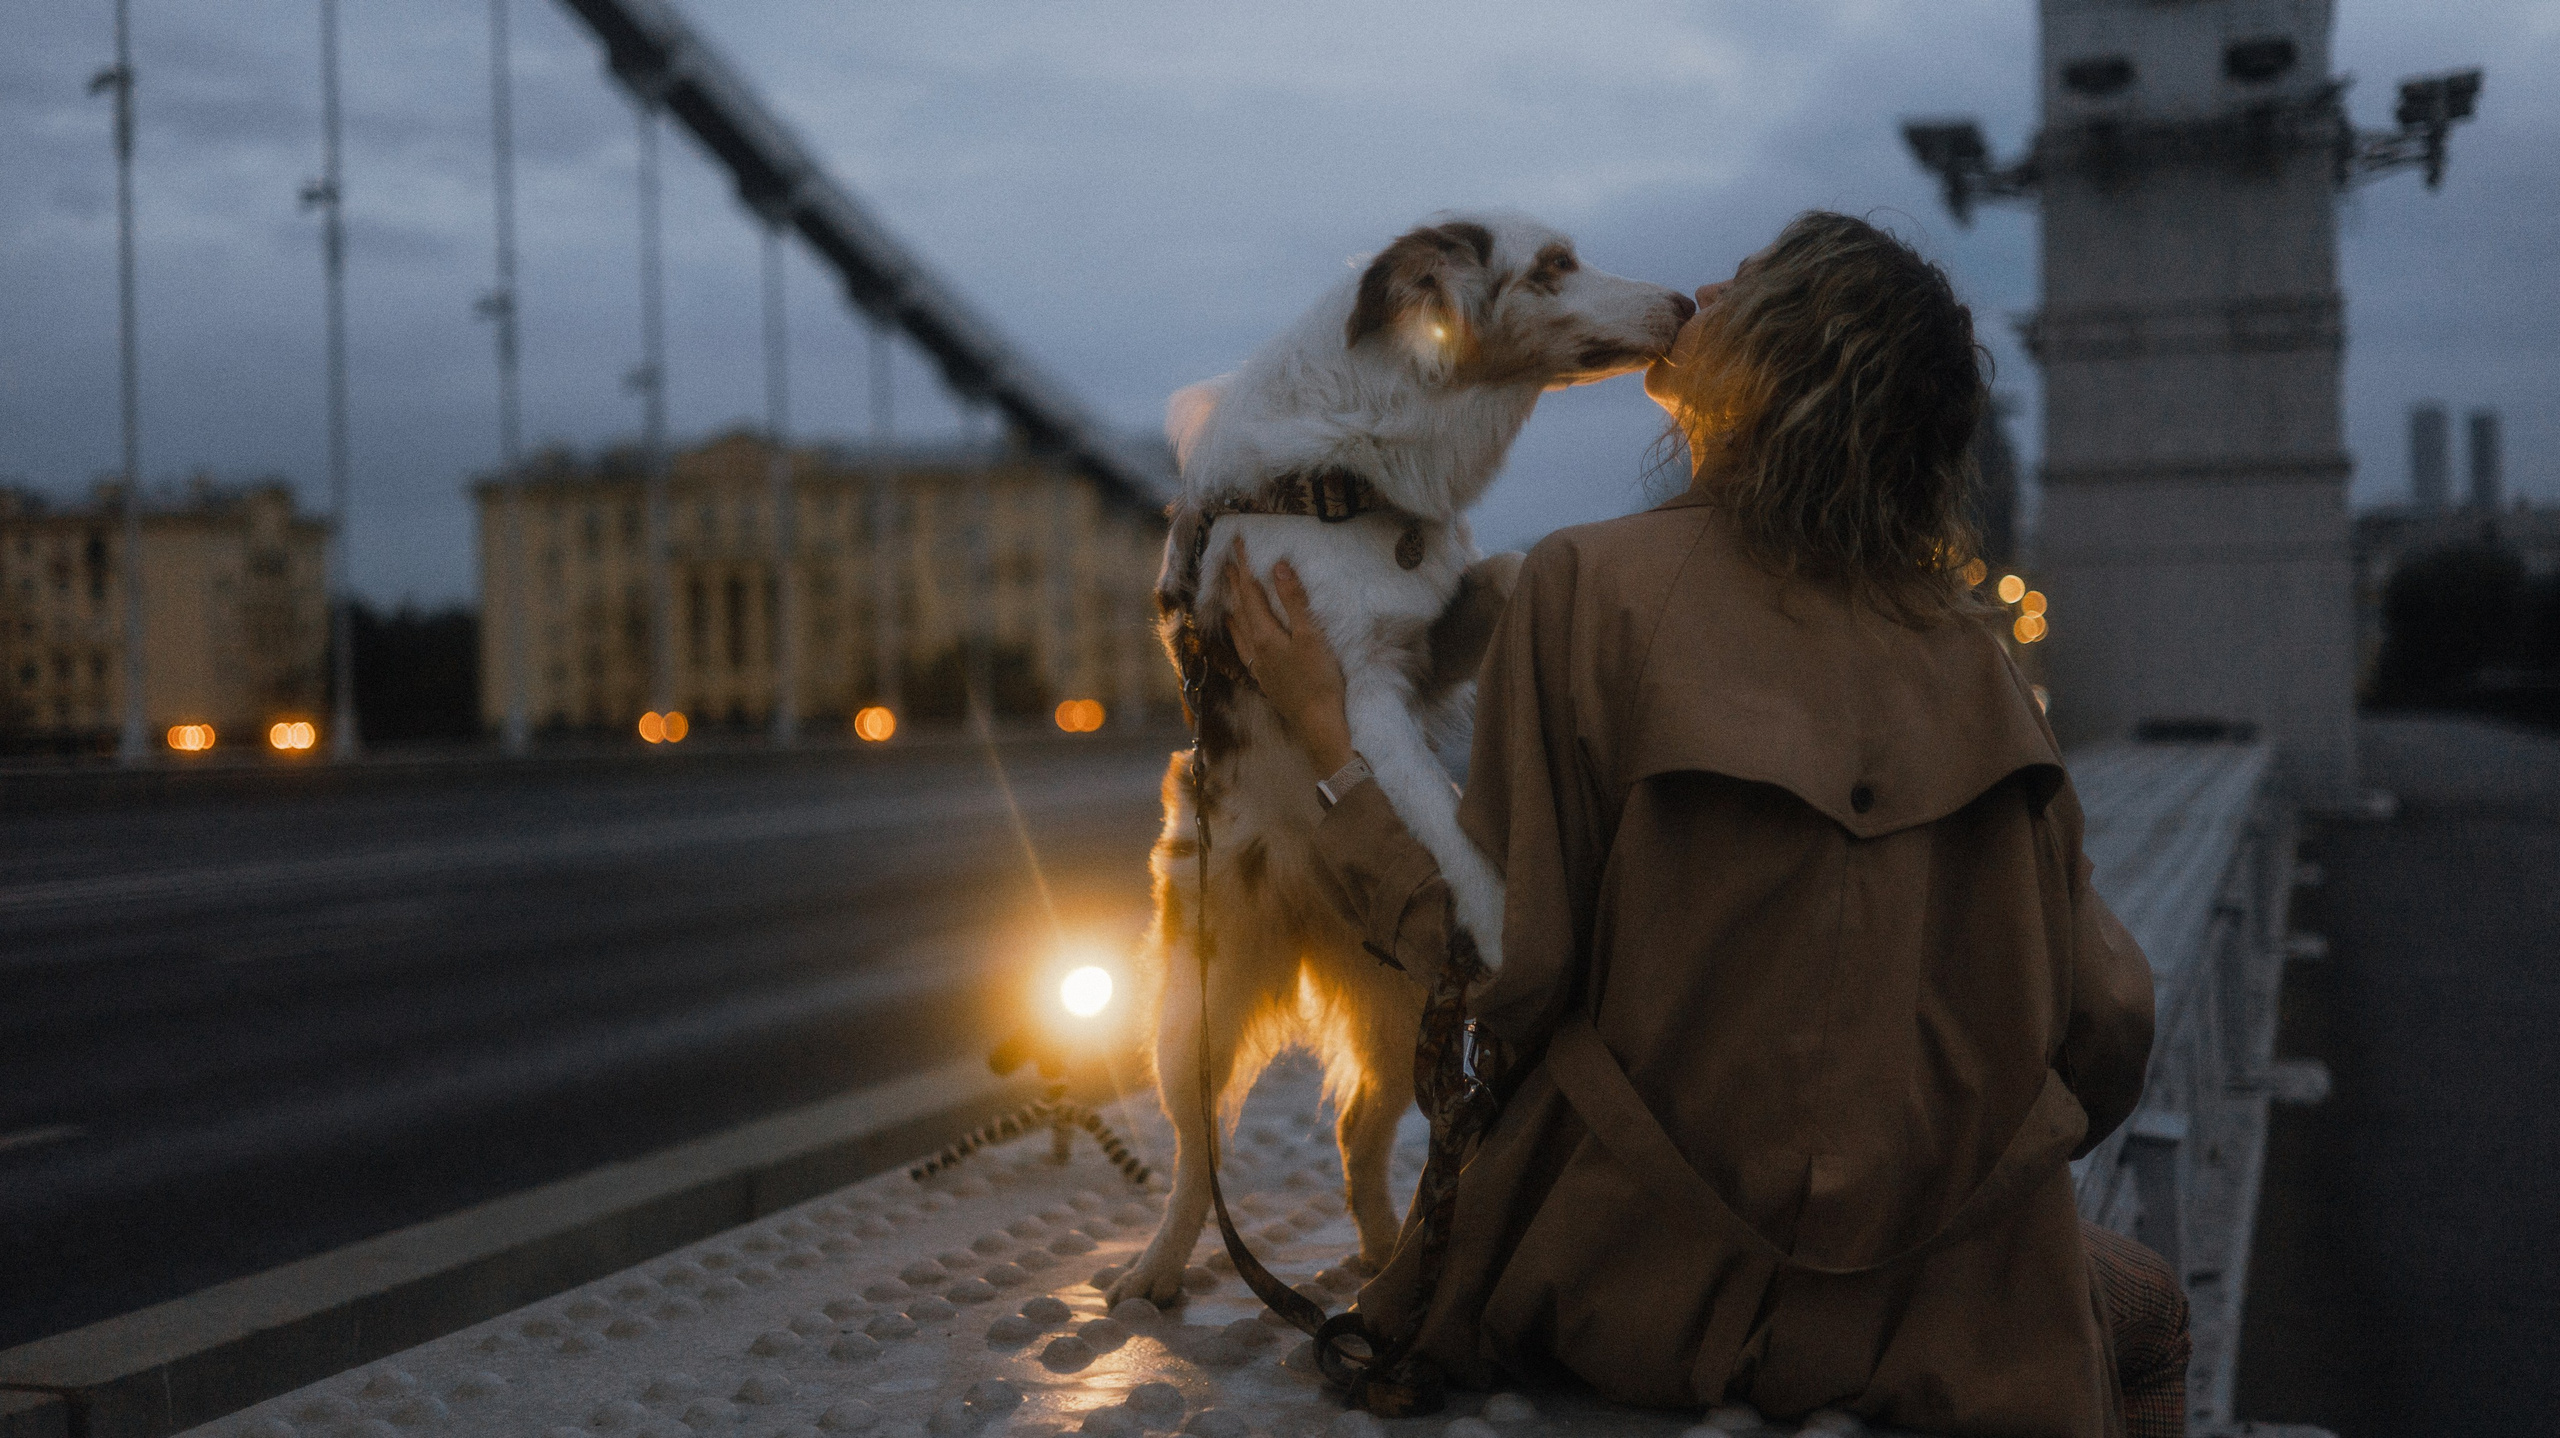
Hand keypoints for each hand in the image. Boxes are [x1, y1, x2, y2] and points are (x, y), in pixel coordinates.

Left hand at [1221, 539, 1353, 774]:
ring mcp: (1258, 666)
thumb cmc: (1319, 680)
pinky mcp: (1266, 679)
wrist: (1319, 724)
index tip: (1236, 543)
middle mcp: (1255, 650)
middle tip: (1228, 562)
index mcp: (1264, 635)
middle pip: (1241, 609)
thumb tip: (1277, 567)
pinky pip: (1244, 649)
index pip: (1250, 593)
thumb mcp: (1311, 637)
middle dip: (1235, 584)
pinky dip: (1239, 634)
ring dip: (1233, 608)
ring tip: (1227, 595)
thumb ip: (1294, 602)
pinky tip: (1241, 636)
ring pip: (1239, 630)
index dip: (1243, 567)